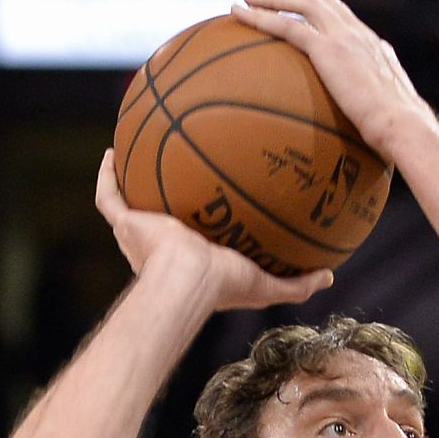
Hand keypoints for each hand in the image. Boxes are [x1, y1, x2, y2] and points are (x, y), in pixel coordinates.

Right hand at [95, 151, 332, 309]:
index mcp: (193, 263)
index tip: (214, 208)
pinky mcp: (126, 224)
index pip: (196, 244)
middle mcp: (162, 249)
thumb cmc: (225, 286)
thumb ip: (298, 284)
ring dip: (133, 182)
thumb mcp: (269, 286)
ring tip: (139, 154)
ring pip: (131, 204)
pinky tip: (113, 151)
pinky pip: (109, 195)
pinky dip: (108, 174)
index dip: (203, 228)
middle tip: (179, 177)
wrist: (188, 280)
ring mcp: (140, 236)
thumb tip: (330, 276)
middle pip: (162, 220)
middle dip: (167, 202)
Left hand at [231, 0, 428, 157]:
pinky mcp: (328, 49)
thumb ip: (378, 119)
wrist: (406, 128)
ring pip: (304, 3)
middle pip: (326, 2)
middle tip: (272, 2)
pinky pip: (286, 25)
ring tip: (247, 2)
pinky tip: (238, 15)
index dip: (327, 17)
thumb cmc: (404, 138)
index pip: (350, 24)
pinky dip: (260, 16)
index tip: (310, 21)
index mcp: (378, 51)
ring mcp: (345, 38)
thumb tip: (371, 143)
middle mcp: (362, 36)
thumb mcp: (392, 122)